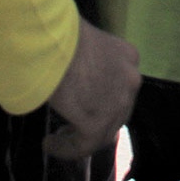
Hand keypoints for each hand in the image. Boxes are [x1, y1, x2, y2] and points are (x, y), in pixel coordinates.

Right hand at [43, 20, 139, 160]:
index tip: (82, 104)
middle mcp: (130, 80)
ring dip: (79, 139)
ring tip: (57, 139)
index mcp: (128, 56)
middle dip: (94, 120)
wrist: (49, 40)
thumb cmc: (58, 32)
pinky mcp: (96, 124)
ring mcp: (117, 104)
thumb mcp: (81, 40)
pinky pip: (83, 145)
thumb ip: (86, 57)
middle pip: (116, 110)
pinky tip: (49, 144)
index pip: (120, 85)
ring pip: (102, 131)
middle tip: (70, 125)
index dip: (103, 99)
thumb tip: (71, 68)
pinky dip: (65, 148)